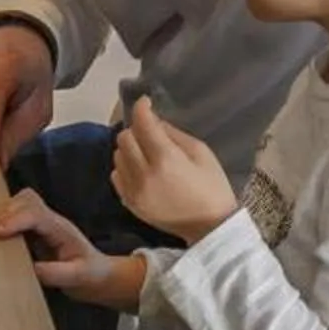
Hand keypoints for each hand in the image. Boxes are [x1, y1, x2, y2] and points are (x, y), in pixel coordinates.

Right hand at [0, 190, 145, 308]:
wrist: (99, 276)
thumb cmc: (90, 275)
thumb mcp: (77, 278)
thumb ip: (55, 273)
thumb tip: (30, 268)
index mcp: (61, 230)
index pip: (36, 214)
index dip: (15, 220)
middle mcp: (52, 221)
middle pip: (27, 199)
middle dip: (6, 211)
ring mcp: (44, 223)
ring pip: (21, 202)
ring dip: (3, 211)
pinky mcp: (36, 230)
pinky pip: (17, 214)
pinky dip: (4, 218)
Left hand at [110, 96, 237, 238]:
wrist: (210, 227)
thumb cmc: (212, 187)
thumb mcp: (202, 153)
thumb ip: (174, 134)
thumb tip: (154, 121)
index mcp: (165, 159)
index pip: (142, 124)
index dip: (141, 108)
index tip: (145, 102)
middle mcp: (143, 174)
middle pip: (124, 138)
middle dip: (136, 129)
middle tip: (150, 131)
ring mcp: (133, 191)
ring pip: (117, 156)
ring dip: (129, 148)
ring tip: (146, 151)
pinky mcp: (129, 203)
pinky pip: (116, 175)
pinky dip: (124, 167)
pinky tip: (140, 169)